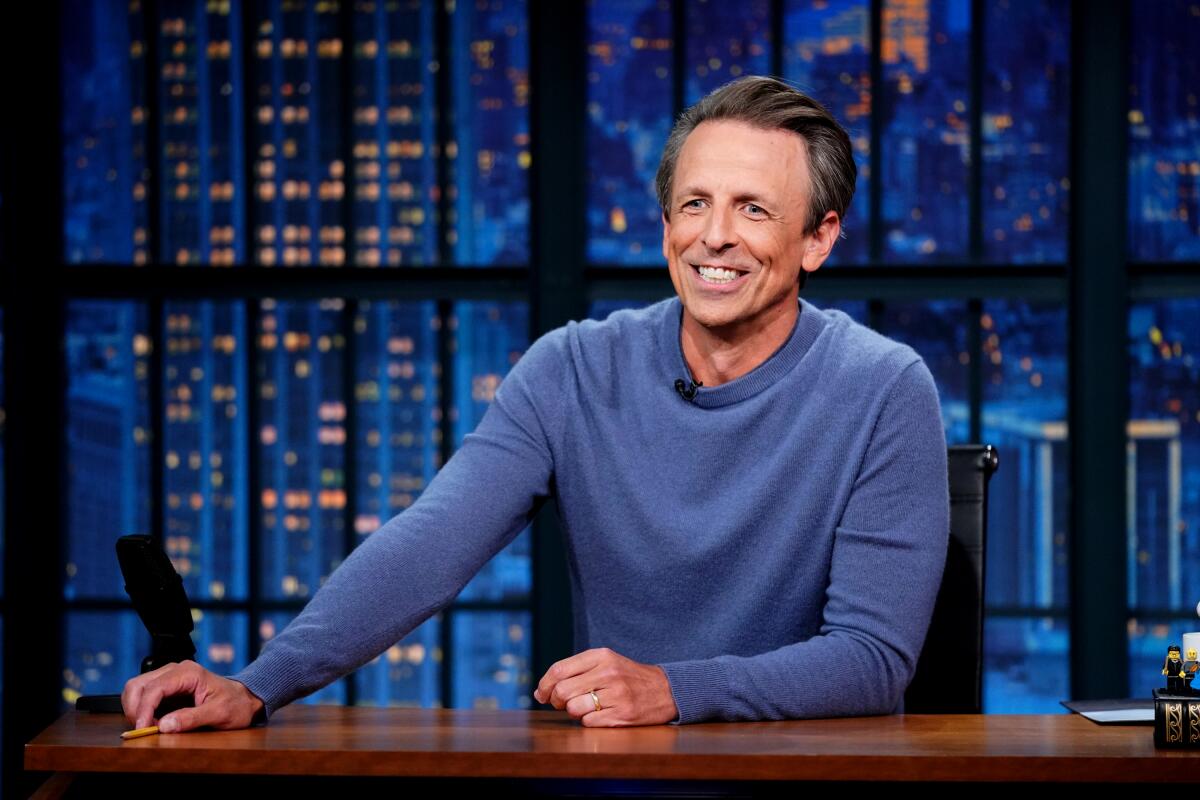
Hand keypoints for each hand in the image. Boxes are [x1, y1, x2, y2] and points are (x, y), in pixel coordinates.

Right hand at [122, 660, 264, 732]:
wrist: (243, 700)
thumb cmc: (235, 704)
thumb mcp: (219, 714)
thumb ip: (191, 719)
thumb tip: (164, 725)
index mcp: (189, 673)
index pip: (155, 688)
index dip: (144, 709)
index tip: (142, 728)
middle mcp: (175, 671)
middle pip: (138, 685)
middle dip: (135, 708)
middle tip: (143, 729)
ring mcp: (169, 677)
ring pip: (137, 688)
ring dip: (135, 708)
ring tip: (149, 726)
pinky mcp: (166, 688)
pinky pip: (144, 695)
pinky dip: (141, 709)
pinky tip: (152, 721)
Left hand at [532, 647, 677, 726]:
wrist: (666, 690)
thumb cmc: (628, 677)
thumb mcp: (606, 662)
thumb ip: (576, 670)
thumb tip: (542, 691)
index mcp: (602, 655)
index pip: (559, 669)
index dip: (545, 684)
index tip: (542, 694)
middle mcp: (608, 673)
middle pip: (563, 691)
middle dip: (556, 701)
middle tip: (562, 703)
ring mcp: (616, 695)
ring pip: (574, 709)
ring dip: (574, 712)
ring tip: (587, 707)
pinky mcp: (622, 715)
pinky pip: (589, 723)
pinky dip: (589, 721)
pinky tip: (601, 714)